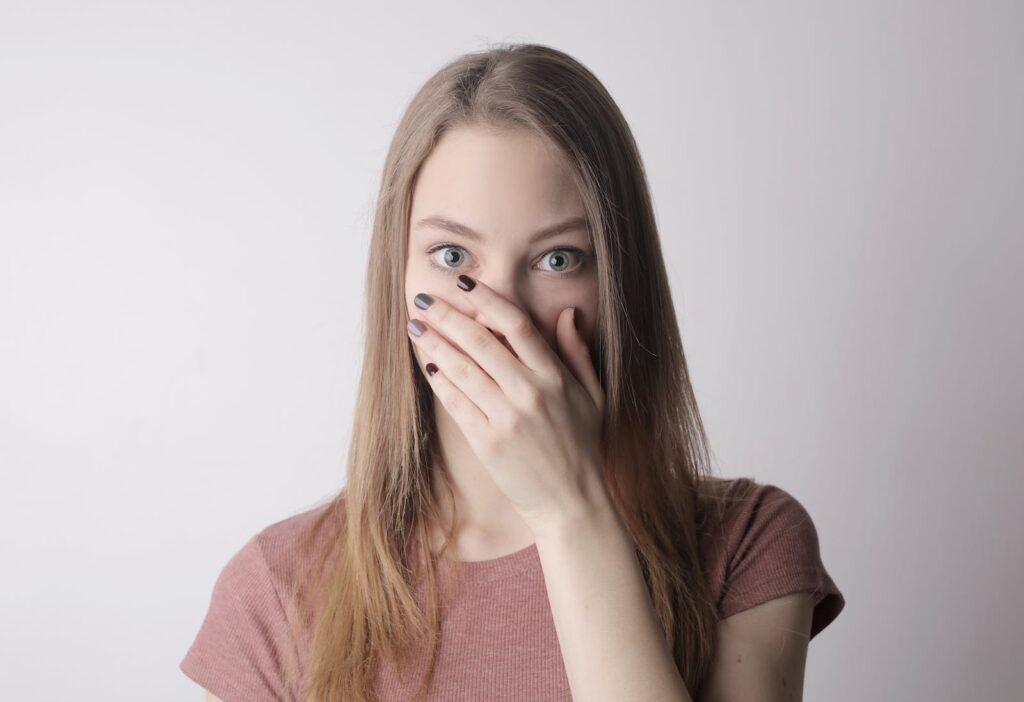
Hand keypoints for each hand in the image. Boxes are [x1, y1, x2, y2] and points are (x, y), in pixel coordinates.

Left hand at [406, 274, 607, 535]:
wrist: (573, 503)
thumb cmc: (583, 447)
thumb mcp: (592, 396)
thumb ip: (577, 353)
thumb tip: (568, 313)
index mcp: (555, 377)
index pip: (516, 324)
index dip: (486, 299)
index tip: (464, 283)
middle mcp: (529, 392)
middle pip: (479, 341)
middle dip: (447, 315)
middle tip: (424, 298)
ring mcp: (506, 418)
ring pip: (461, 369)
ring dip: (434, 344)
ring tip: (416, 327)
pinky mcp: (487, 442)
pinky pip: (456, 403)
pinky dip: (440, 381)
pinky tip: (428, 365)